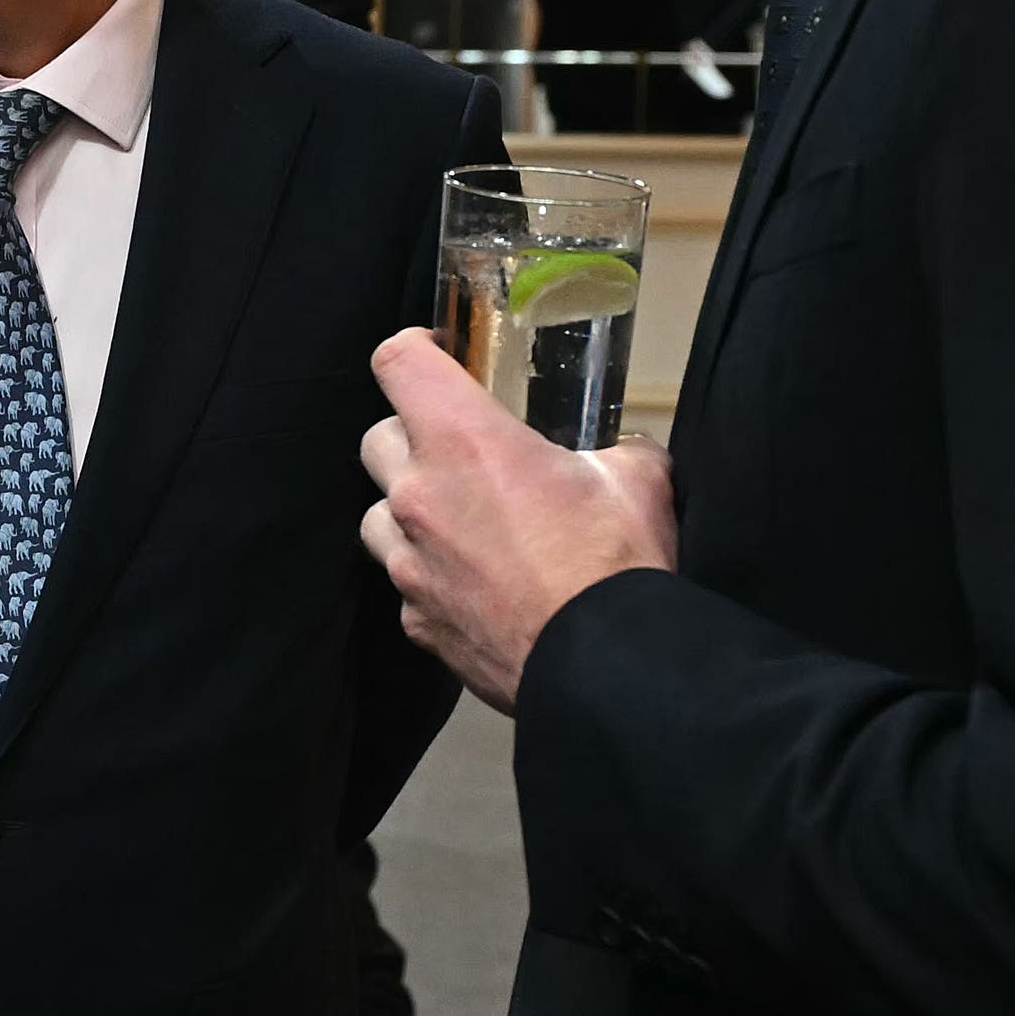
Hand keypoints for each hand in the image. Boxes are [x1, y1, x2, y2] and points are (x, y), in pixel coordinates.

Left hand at [357, 327, 678, 707]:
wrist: (605, 666)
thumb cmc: (617, 566)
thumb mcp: (638, 478)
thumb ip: (617, 449)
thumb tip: (622, 452)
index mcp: (464, 443)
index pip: (398, 363)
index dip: (413, 349)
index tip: (435, 355)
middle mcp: (418, 496)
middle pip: (377, 438)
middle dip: (412, 436)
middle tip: (461, 449)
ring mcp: (409, 563)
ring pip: (377, 515)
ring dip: (410, 509)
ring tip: (465, 521)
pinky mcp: (415, 620)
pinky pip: (405, 583)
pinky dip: (431, 575)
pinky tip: (478, 583)